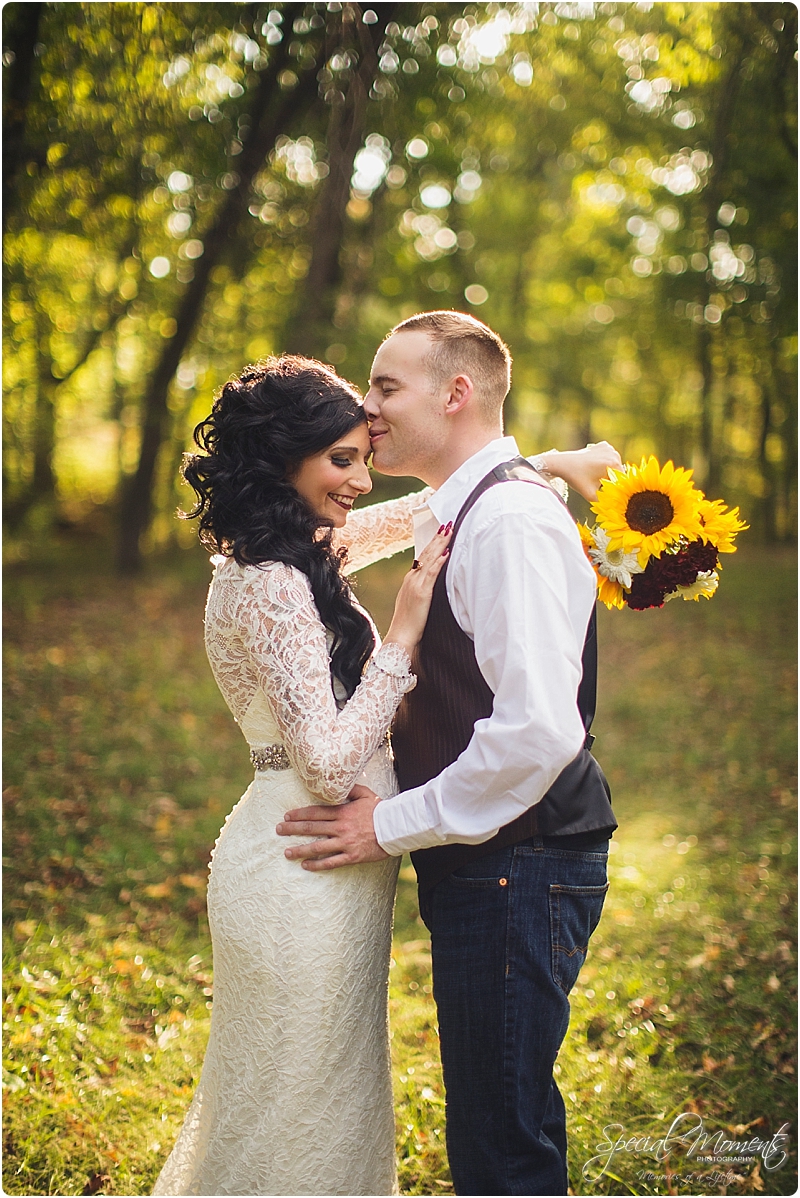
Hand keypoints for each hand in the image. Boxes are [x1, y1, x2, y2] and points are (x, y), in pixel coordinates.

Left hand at [275, 785, 388, 870]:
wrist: (395, 827)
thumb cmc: (380, 809)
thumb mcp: (365, 794)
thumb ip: (350, 789)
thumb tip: (338, 782)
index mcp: (342, 812)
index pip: (315, 813)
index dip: (299, 814)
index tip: (287, 816)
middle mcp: (340, 827)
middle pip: (311, 828)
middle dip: (293, 829)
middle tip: (278, 830)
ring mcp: (345, 842)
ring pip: (318, 847)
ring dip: (300, 850)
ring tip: (286, 853)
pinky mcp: (352, 856)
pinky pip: (331, 862)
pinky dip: (318, 864)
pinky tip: (306, 866)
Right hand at [382, 523, 451, 657]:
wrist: (400, 637)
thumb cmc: (409, 624)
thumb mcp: (415, 603)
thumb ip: (422, 591)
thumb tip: (432, 584)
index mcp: (410, 580)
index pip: (423, 557)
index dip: (432, 544)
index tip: (440, 532)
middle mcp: (411, 579)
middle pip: (426, 553)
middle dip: (437, 538)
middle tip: (447, 524)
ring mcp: (415, 585)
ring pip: (429, 559)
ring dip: (439, 544)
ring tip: (448, 531)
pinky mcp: (421, 593)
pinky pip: (431, 574)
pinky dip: (438, 562)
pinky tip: (445, 553)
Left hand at [542, 442, 621, 501]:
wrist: (562, 464)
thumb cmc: (576, 479)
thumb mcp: (591, 495)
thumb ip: (604, 503)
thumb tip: (614, 510)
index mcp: (614, 464)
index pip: (622, 482)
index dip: (614, 489)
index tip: (601, 491)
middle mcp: (614, 454)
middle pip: (618, 474)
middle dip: (610, 480)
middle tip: (595, 483)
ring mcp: (609, 448)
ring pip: (614, 466)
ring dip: (607, 472)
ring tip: (592, 475)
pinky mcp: (603, 446)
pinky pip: (608, 458)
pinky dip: (603, 463)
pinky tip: (592, 466)